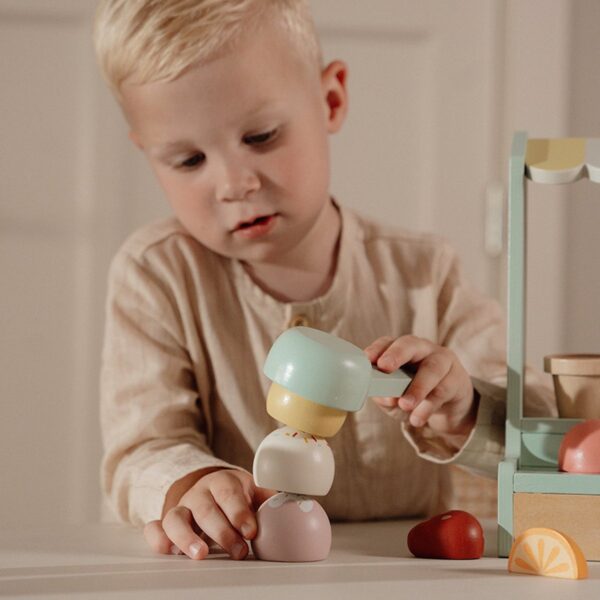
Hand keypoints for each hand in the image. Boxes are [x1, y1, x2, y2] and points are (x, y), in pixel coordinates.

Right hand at [144, 468, 274, 559]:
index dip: (239, 512)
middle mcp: (200, 493)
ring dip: (187, 537)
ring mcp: (182, 508)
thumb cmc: (237, 496)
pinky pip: (155, 528)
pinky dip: (157, 538)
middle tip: (239, 551)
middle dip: (223, 531)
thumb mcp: (254, 493)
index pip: (229, 493)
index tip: (251, 531)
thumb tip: (297, 504)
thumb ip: (271, 500)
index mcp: (224, 482)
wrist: (211, 489)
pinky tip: (166, 551)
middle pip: (206, 508)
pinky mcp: (167, 524)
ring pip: (176, 517)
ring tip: (202, 554)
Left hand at [364, 335, 477, 435]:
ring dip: (417, 387)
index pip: (387, 342)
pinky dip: (428, 406)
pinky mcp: (457, 378)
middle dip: (396, 354)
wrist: (449, 405)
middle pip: (410, 344)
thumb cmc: (415, 394)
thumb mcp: (396, 398)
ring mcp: (442, 361)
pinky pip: (443, 390)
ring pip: (431, 368)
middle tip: (385, 367)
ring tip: (405, 405)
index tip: (367, 359)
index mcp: (401, 349)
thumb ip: (386, 397)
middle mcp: (421, 349)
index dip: (377, 349)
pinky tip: (418, 418)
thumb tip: (384, 397)